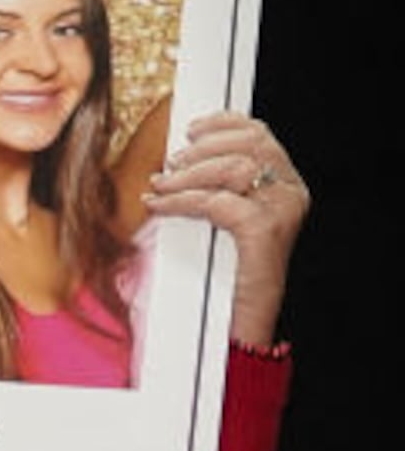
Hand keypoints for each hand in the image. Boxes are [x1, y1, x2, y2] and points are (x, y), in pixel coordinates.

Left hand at [144, 111, 310, 345]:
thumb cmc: (223, 276)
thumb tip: (172, 162)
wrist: (238, 326)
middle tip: (170, 164)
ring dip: (188, 173)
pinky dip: (182, 200)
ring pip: (234, 168)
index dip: (224, 124)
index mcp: (285, 186)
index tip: (191, 127)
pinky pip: (218, 202)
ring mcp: (282, 212)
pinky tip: (160, 204)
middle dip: (203, 148)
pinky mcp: (265, 232)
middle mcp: (291, 194)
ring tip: (160, 184)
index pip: (261, 135)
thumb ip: (213, 189)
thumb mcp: (219, 223)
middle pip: (250, 144)